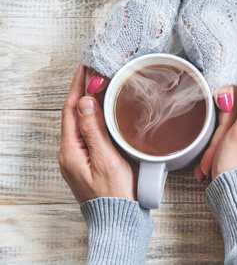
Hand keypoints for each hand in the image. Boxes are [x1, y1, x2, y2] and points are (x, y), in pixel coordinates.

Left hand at [59, 65, 134, 203]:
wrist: (117, 218)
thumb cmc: (115, 194)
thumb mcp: (106, 160)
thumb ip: (94, 131)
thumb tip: (85, 103)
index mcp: (71, 151)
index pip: (71, 110)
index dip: (77, 87)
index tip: (84, 68)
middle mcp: (69, 153)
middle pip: (72, 114)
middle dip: (80, 90)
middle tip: (91, 71)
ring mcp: (77, 158)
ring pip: (79, 122)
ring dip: (85, 102)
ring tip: (95, 85)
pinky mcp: (86, 162)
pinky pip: (85, 132)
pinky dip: (92, 116)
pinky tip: (100, 111)